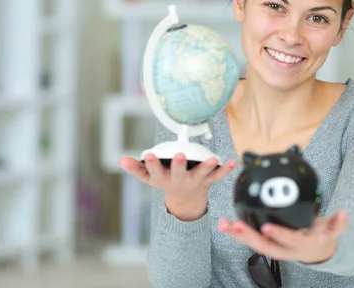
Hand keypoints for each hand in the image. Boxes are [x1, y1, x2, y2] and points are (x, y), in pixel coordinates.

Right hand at [119, 152, 236, 200]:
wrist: (185, 199)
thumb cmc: (165, 180)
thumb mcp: (149, 177)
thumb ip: (136, 168)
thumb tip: (121, 160)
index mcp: (162, 179)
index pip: (154, 172)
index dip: (151, 164)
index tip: (148, 154)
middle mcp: (178, 181)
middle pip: (178, 173)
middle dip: (179, 165)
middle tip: (180, 155)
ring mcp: (194, 182)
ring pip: (201, 174)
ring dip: (207, 166)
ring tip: (213, 158)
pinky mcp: (208, 181)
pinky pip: (218, 176)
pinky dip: (226, 169)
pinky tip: (232, 161)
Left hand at [218, 210, 347, 263]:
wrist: (317, 250)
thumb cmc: (321, 233)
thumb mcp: (332, 230)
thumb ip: (339, 223)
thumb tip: (344, 214)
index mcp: (301, 245)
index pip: (289, 240)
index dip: (278, 235)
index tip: (266, 227)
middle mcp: (285, 250)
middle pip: (265, 246)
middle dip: (249, 237)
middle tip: (236, 225)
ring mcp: (274, 249)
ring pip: (253, 244)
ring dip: (237, 235)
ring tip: (222, 223)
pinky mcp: (267, 245)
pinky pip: (251, 240)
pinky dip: (238, 233)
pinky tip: (225, 223)